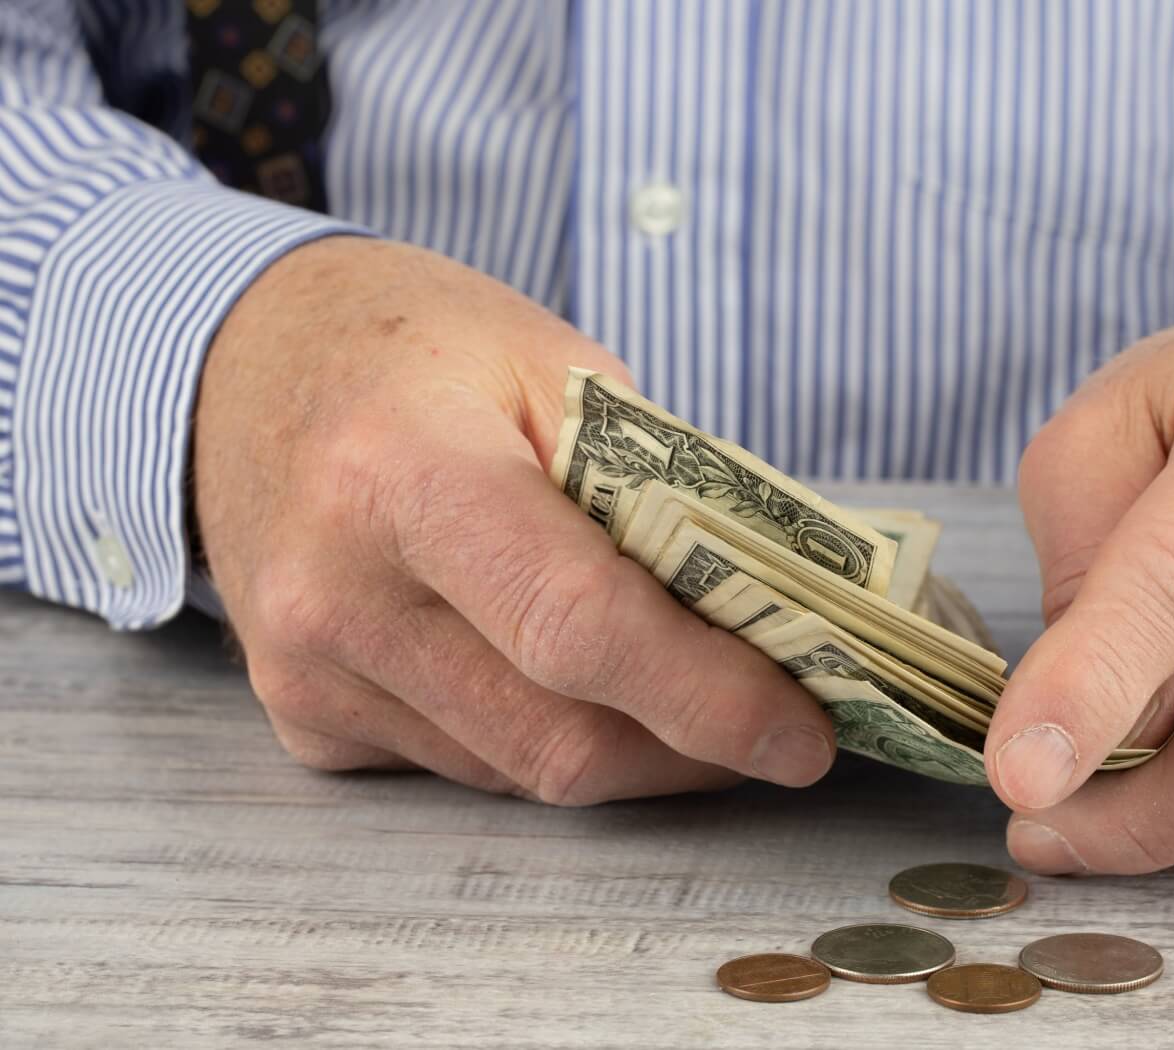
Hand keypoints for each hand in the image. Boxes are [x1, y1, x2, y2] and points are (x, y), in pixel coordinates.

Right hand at [193, 238, 834, 802]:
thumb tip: (767, 614)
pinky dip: (550, 737)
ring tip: (697, 695)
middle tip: (778, 719)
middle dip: (694, 747)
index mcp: (402, 473)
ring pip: (523, 772)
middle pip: (559, 736)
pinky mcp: (307, 720)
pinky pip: (470, 767)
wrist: (239, 367)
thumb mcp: (554, 365)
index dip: (707, 696)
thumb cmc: (413, 345)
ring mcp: (308, 673)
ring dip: (634, 751)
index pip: (577, 628)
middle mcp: (335, 595)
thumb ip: (655, 488)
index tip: (802, 733)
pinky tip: (576, 681)